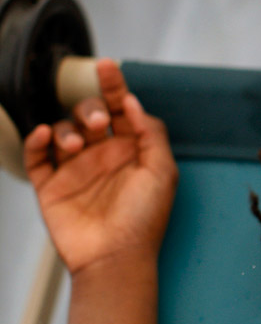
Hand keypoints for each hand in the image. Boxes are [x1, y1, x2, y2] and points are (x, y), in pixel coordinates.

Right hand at [24, 59, 177, 275]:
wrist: (116, 258)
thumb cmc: (145, 218)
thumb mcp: (162, 172)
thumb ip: (151, 133)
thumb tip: (133, 102)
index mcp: (131, 150)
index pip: (119, 109)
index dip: (113, 86)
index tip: (107, 66)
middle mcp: (102, 156)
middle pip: (88, 115)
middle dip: (89, 109)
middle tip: (96, 123)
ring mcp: (75, 170)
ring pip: (62, 131)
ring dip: (66, 128)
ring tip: (75, 142)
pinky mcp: (51, 186)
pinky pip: (37, 157)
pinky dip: (37, 141)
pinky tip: (44, 136)